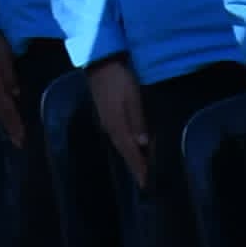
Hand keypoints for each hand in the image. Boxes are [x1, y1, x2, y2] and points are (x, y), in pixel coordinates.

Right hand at [90, 56, 151, 189]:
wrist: (99, 62)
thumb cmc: (119, 79)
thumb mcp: (133, 98)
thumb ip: (137, 120)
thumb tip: (142, 144)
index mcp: (117, 125)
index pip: (130, 152)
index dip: (138, 168)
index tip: (146, 184)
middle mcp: (110, 127)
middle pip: (124, 152)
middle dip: (135, 167)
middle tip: (145, 182)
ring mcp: (106, 121)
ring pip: (121, 144)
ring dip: (130, 157)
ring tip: (140, 168)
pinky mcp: (107, 115)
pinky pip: (118, 136)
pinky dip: (126, 146)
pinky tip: (132, 147)